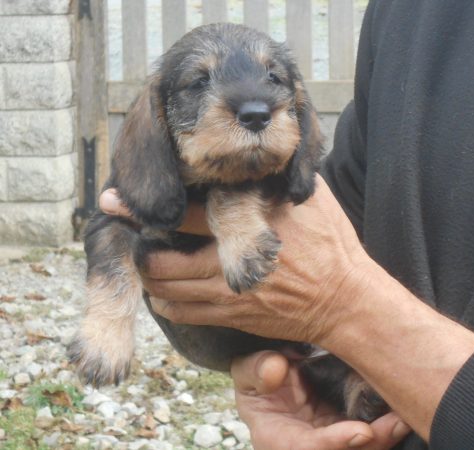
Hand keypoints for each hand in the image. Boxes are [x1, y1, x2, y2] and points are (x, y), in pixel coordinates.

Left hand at [134, 175, 370, 345]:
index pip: (184, 215)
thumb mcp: (312, 199)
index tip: (114, 201)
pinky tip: (166, 290)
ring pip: (165, 291)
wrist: (345, 300)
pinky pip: (183, 314)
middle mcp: (231, 263)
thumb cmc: (331, 245)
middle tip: (134, 236)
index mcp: (248, 226)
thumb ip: (278, 177)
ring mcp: (230, 294)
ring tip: (147, 259)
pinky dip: (166, 302)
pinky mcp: (233, 316)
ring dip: (150, 275)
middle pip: (161, 261)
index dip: (143, 209)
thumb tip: (256, 152)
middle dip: (139, 248)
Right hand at [231, 351, 409, 449]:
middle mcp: (306, 444)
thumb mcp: (245, 370)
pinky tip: (399, 408)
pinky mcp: (340, 427)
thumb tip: (276, 368)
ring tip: (404, 415)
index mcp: (276, 437)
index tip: (361, 432)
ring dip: (384, 436)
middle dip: (372, 444)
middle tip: (396, 423)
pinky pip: (366, 432)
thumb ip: (256, 369)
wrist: (267, 378)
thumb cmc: (254, 379)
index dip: (333, 443)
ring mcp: (326, 438)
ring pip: (360, 448)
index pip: (306, 448)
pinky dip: (383, 425)